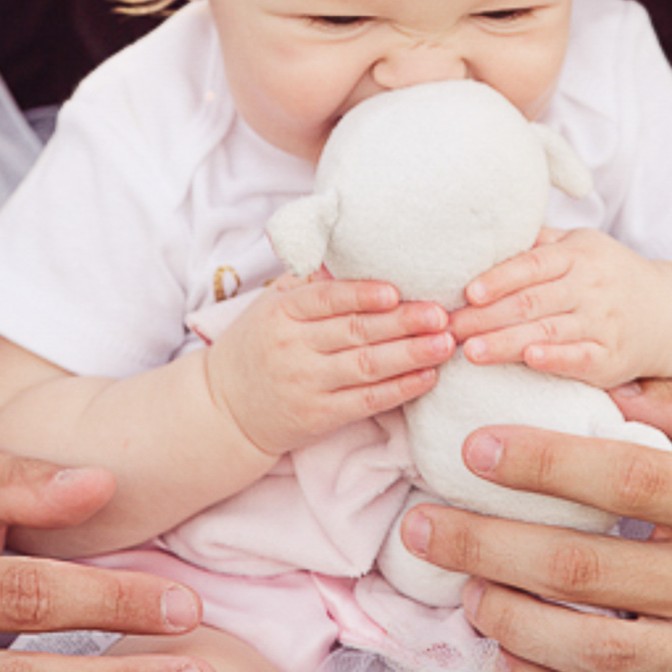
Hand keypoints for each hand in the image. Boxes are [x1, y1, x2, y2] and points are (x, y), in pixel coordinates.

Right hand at [199, 270, 450, 455]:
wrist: (226, 408)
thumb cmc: (259, 348)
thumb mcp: (270, 308)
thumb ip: (309, 285)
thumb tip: (352, 254)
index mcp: (280, 313)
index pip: (325, 299)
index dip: (362, 295)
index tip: (397, 291)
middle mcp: (291, 348)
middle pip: (355, 332)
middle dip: (403, 323)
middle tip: (441, 314)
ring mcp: (305, 384)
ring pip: (366, 366)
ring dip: (410, 355)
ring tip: (445, 343)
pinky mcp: (319, 416)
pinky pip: (367, 401)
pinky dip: (400, 389)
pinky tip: (427, 377)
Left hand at [401, 374, 671, 671]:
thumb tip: (607, 379)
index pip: (629, 481)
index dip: (543, 464)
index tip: (475, 449)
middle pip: (587, 571)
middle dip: (487, 546)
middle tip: (421, 527)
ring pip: (591, 649)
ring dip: (508, 621)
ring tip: (462, 590)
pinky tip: (508, 656)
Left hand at [445, 228, 671, 381]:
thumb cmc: (609, 276)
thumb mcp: (581, 246)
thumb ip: (537, 243)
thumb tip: (484, 233)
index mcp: (578, 256)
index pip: (533, 264)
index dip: (499, 278)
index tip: (468, 292)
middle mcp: (592, 287)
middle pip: (532, 302)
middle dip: (486, 317)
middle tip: (449, 328)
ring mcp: (604, 323)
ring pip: (549, 332)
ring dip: (507, 343)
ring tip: (470, 351)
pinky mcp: (612, 357)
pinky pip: (582, 358)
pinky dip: (557, 360)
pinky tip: (531, 361)